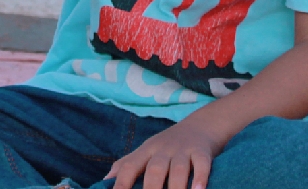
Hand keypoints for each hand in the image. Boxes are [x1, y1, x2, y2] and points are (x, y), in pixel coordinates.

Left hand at [107, 117, 223, 188]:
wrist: (200, 125)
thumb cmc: (167, 146)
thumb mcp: (146, 151)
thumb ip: (126, 165)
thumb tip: (104, 181)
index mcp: (146, 151)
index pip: (129, 166)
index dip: (122, 182)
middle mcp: (163, 149)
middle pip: (154, 169)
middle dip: (150, 188)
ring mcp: (183, 150)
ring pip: (177, 169)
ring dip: (176, 187)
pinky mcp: (202, 152)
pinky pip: (202, 164)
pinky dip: (201, 178)